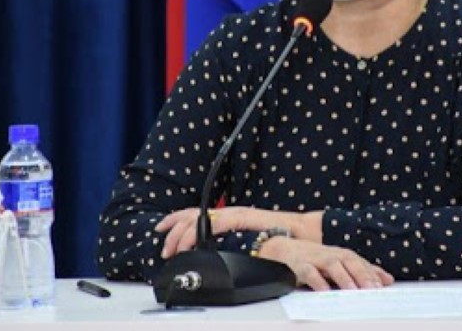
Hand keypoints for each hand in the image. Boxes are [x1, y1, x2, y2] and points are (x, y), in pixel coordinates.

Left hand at [155, 206, 322, 258]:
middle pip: (192, 216)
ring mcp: (235, 213)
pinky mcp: (242, 219)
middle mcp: (229, 211)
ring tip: (174, 250)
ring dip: (183, 235)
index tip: (161, 229)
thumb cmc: (278, 236)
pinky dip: (202, 233)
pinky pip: (216, 224)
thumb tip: (213, 251)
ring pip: (200, 220)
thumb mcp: (247, 239)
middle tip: (165, 248)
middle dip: (173, 231)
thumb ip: (231, 240)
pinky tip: (194, 243)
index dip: (175, 220)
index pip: (196, 214)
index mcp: (228, 215)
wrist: (301, 232)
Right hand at [258, 236, 394, 290]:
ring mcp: (316, 258)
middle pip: (349, 261)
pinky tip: (324, 290)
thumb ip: (363, 270)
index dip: (372, 273)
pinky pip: (310, 272)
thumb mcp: (341, 262)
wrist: (286, 247)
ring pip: (332, 265)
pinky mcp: (301, 264)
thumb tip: (388, 280)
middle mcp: (331, 254)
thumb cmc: (317, 258)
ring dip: (343, 278)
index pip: (360, 262)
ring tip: (352, 290)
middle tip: (372, 289)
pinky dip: (317, 281)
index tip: (383, 285)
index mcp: (342, 254)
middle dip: (361, 274)